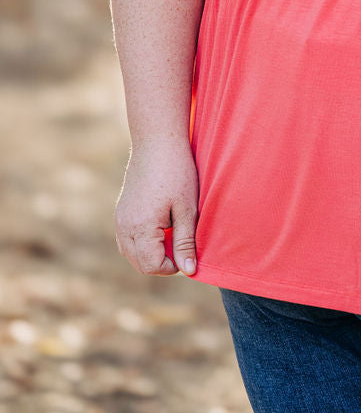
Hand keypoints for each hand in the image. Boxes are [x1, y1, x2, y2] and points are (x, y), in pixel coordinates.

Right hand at [114, 140, 198, 276]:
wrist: (157, 141)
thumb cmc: (177, 172)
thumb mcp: (187, 209)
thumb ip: (186, 242)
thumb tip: (189, 271)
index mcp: (140, 227)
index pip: (151, 266)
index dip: (172, 266)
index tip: (188, 251)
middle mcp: (124, 226)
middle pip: (139, 263)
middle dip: (161, 262)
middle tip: (182, 244)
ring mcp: (120, 219)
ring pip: (131, 252)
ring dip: (151, 253)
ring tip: (173, 234)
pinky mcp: (121, 211)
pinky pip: (128, 239)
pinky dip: (143, 242)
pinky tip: (162, 227)